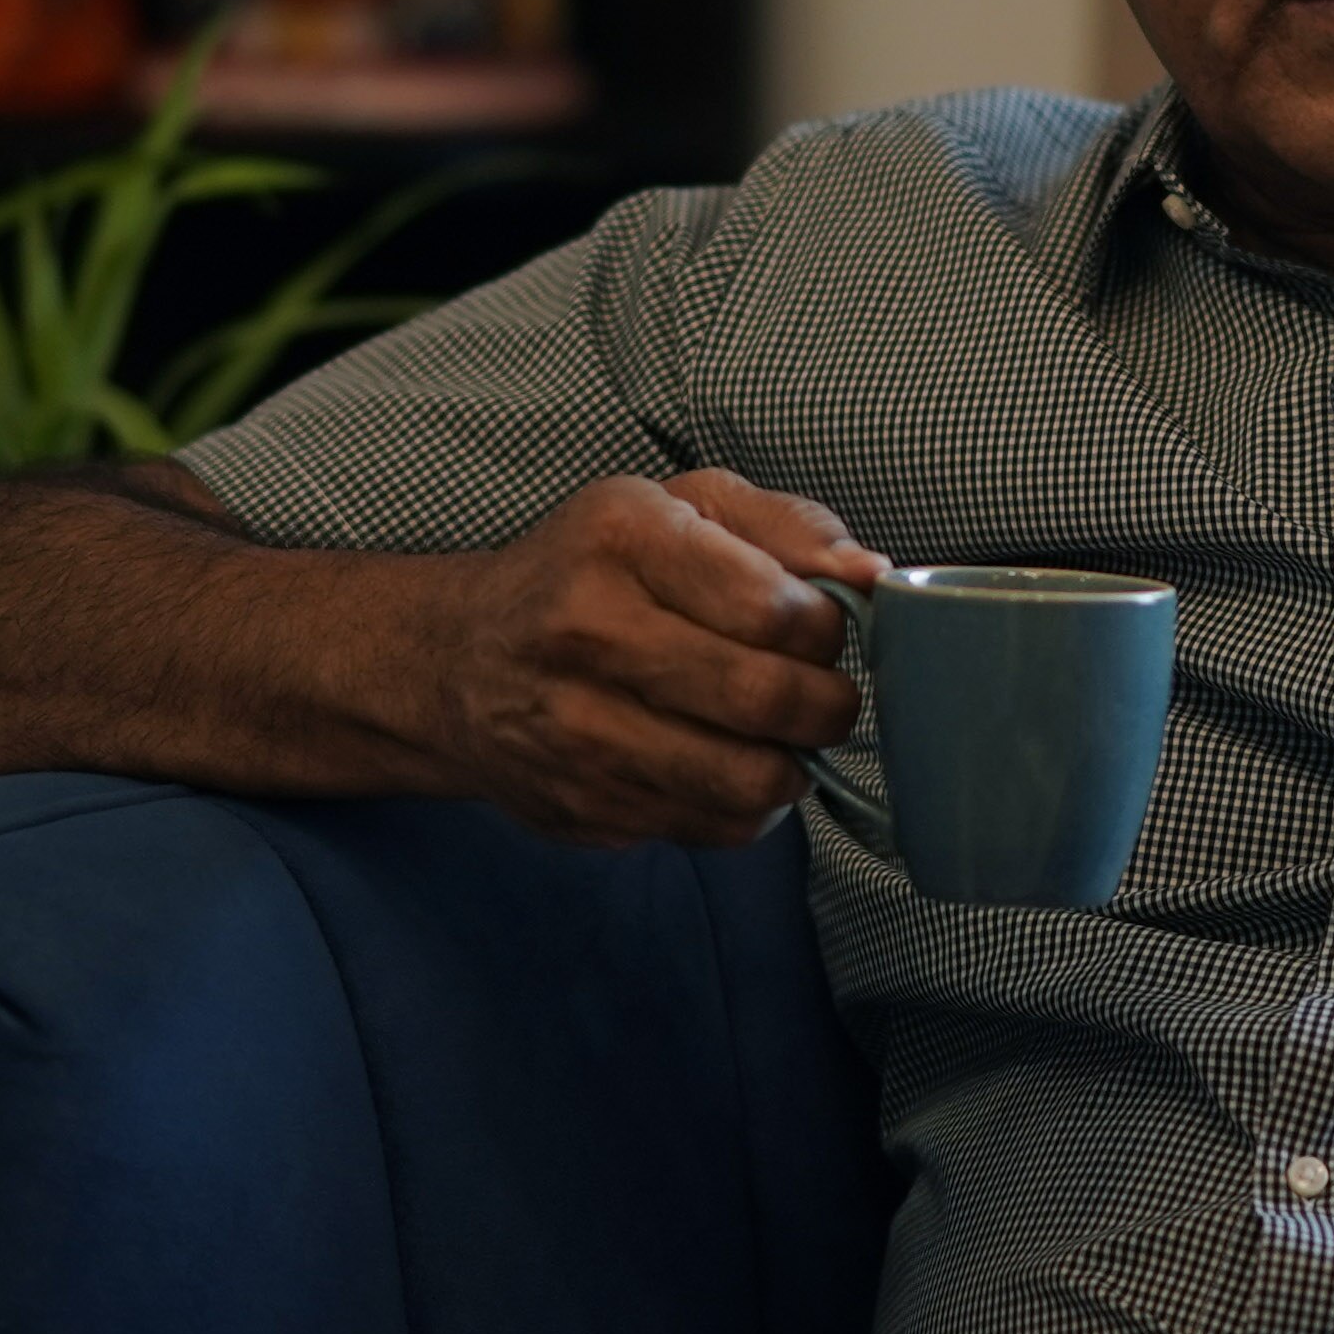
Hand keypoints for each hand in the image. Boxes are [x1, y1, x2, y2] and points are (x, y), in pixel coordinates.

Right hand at [426, 469, 882, 849]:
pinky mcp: (580, 804)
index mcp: (623, 539)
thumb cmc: (594, 570)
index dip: (826, 629)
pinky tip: (727, 765)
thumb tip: (874, 577)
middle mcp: (586, 632)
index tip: (819, 630)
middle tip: (823, 698)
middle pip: (764, 698)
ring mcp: (574, 729)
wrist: (459, 659)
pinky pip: (710, 828)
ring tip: (781, 736)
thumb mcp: (684, 506)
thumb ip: (790, 528)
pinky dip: (745, 807)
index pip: (775, 606)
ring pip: (744, 780)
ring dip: (791, 766)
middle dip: (827, 707)